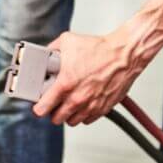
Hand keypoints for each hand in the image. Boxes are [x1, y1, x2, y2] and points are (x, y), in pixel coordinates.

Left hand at [32, 28, 146, 125]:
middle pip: (56, 118)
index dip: (38, 108)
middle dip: (53, 111)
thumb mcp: (68, 41)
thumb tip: (44, 53)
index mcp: (65, 84)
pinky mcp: (103, 108)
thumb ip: (51, 49)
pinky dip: (83, 114)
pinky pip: (88, 120)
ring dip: (68, 114)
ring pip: (72, 121)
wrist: (125, 55)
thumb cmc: (100, 49)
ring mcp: (91, 105)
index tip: (38, 106)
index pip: (43, 108)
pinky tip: (83, 103)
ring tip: (69, 103)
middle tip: (54, 103)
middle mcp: (78, 98)